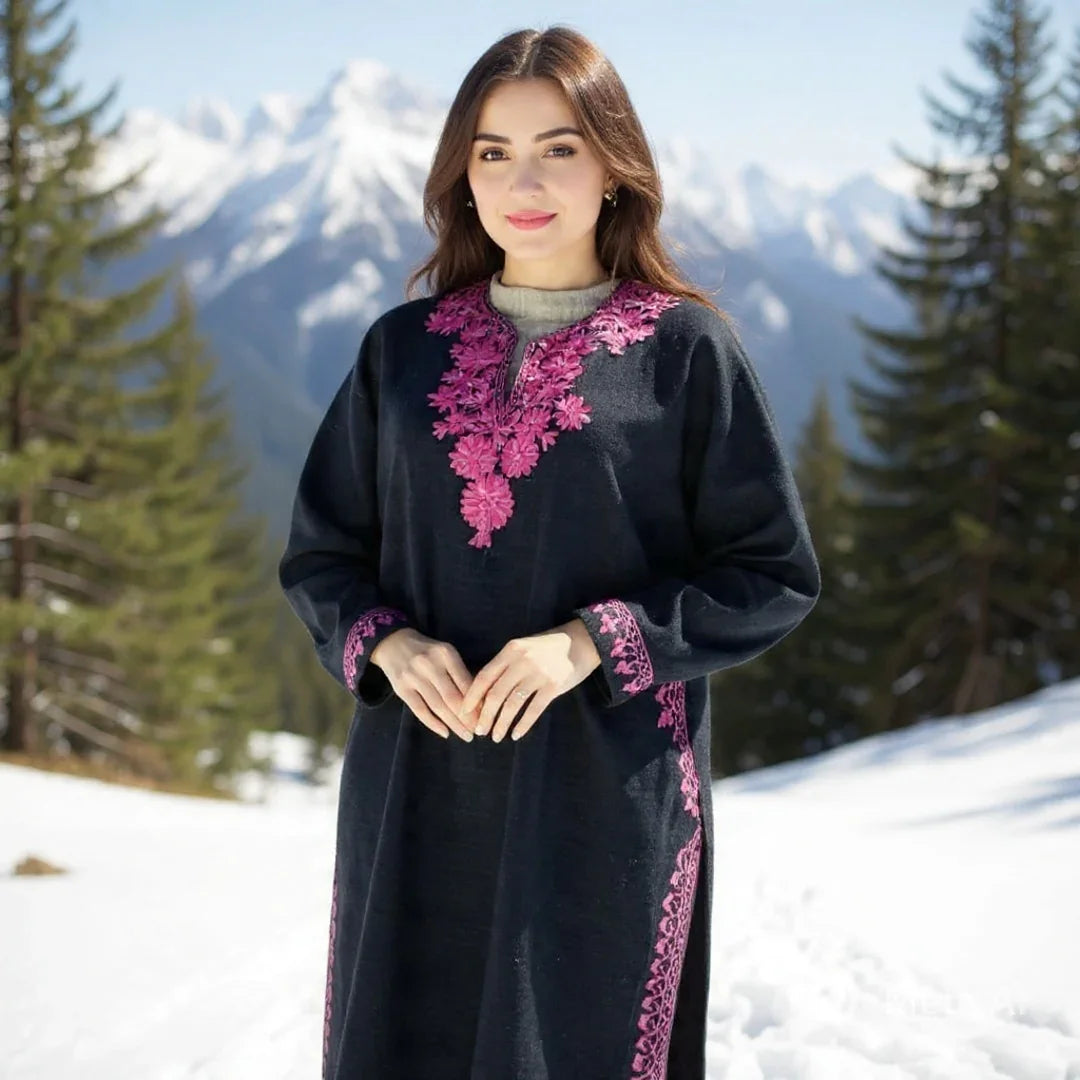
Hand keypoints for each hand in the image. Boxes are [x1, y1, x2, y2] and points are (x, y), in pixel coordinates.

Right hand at [370, 628, 475, 741]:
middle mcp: (430, 664)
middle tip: (478, 732)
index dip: (476, 703)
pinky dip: (433, 724)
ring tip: (465, 735)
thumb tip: (479, 702)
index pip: (465, 683)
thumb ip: (460, 673)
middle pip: (452, 697)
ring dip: (453, 724)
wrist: (393, 642)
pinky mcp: (401, 688)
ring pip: (438, 706)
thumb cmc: (427, 651)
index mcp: (446, 653)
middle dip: (467, 718)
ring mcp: (414, 677)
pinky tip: (445, 733)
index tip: (485, 718)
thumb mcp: (445, 654)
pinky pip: (420, 710)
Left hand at [458, 619, 601, 742]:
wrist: (582, 641)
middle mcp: (523, 661)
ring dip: (502, 723)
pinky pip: (534, 710)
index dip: (472, 697)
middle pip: (496, 694)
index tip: (463, 713)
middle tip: (479, 731)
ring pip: (513, 704)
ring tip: (496, 736)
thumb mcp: (522, 648)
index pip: (484, 676)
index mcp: (511, 650)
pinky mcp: (554, 686)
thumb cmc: (547, 647)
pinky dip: (523, 725)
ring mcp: (539, 674)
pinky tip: (516, 734)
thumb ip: (504, 666)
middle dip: (485, 715)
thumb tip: (482, 693)